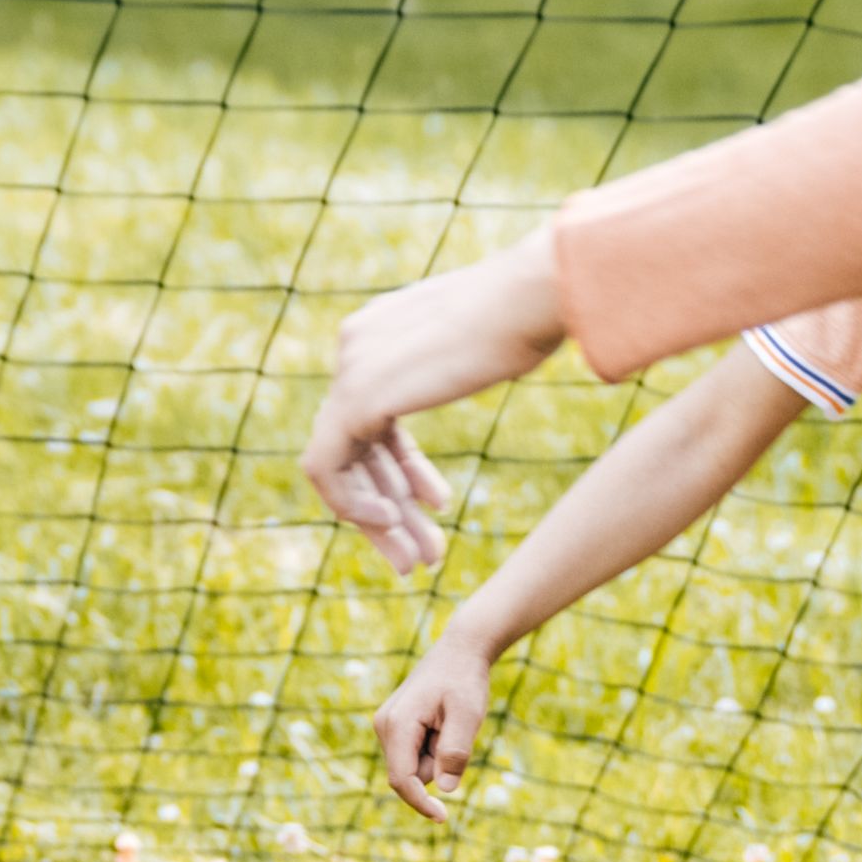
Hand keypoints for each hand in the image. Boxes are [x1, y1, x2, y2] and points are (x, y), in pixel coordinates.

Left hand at [297, 231, 568, 577]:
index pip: (374, 418)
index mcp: (380, 330)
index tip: (438, 505)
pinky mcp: (356, 396)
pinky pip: (327, 467)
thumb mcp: (480, 345)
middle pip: (357, 446)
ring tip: (415, 564)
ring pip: (339, 464)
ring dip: (376, 520)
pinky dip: (353, 504)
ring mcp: (350, 369)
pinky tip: (391, 526)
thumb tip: (479, 361)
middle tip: (420, 557)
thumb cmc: (532, 315)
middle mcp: (355, 346)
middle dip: (389, 506)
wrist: (534, 297)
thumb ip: (451, 365)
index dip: (402, 472)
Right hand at [373, 629, 500, 823]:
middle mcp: (384, 726)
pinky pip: (414, 754)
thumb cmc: (464, 680)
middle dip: (436, 767)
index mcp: (397, 724)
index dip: (421, 803)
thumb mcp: (468, 715)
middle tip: (457, 731)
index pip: (402, 779)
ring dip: (436, 756)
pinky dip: (432, 748)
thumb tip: (446, 789)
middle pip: (409, 774)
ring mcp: (387, 726)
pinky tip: (442, 723)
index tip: (443, 818)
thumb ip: (455, 752)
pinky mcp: (395, 726)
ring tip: (449, 723)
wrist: (459, 650)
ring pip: (413, 766)